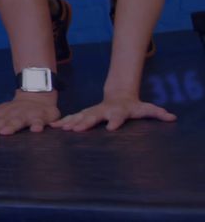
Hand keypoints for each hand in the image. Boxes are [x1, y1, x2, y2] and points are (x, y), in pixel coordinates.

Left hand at [0, 91, 59, 135]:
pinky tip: (35, 130)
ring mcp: (24, 114)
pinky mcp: (39, 117)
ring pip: (17, 120)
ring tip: (5, 132)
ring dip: (11, 126)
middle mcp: (9, 113)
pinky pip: (39, 121)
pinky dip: (37, 125)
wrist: (36, 97)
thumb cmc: (11, 110)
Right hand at [51, 95, 175, 131]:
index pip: (117, 117)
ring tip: (60, 128)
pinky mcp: (84, 114)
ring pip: (79, 117)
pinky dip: (62, 122)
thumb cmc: (133, 106)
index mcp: (117, 111)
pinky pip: (72, 118)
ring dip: (70, 122)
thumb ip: (157, 113)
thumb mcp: (146, 108)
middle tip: (76, 129)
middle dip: (84, 123)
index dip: (115, 122)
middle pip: (93, 116)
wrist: (119, 96)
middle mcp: (102, 110)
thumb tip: (172, 117)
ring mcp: (92, 111)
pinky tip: (52, 127)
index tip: (111, 129)